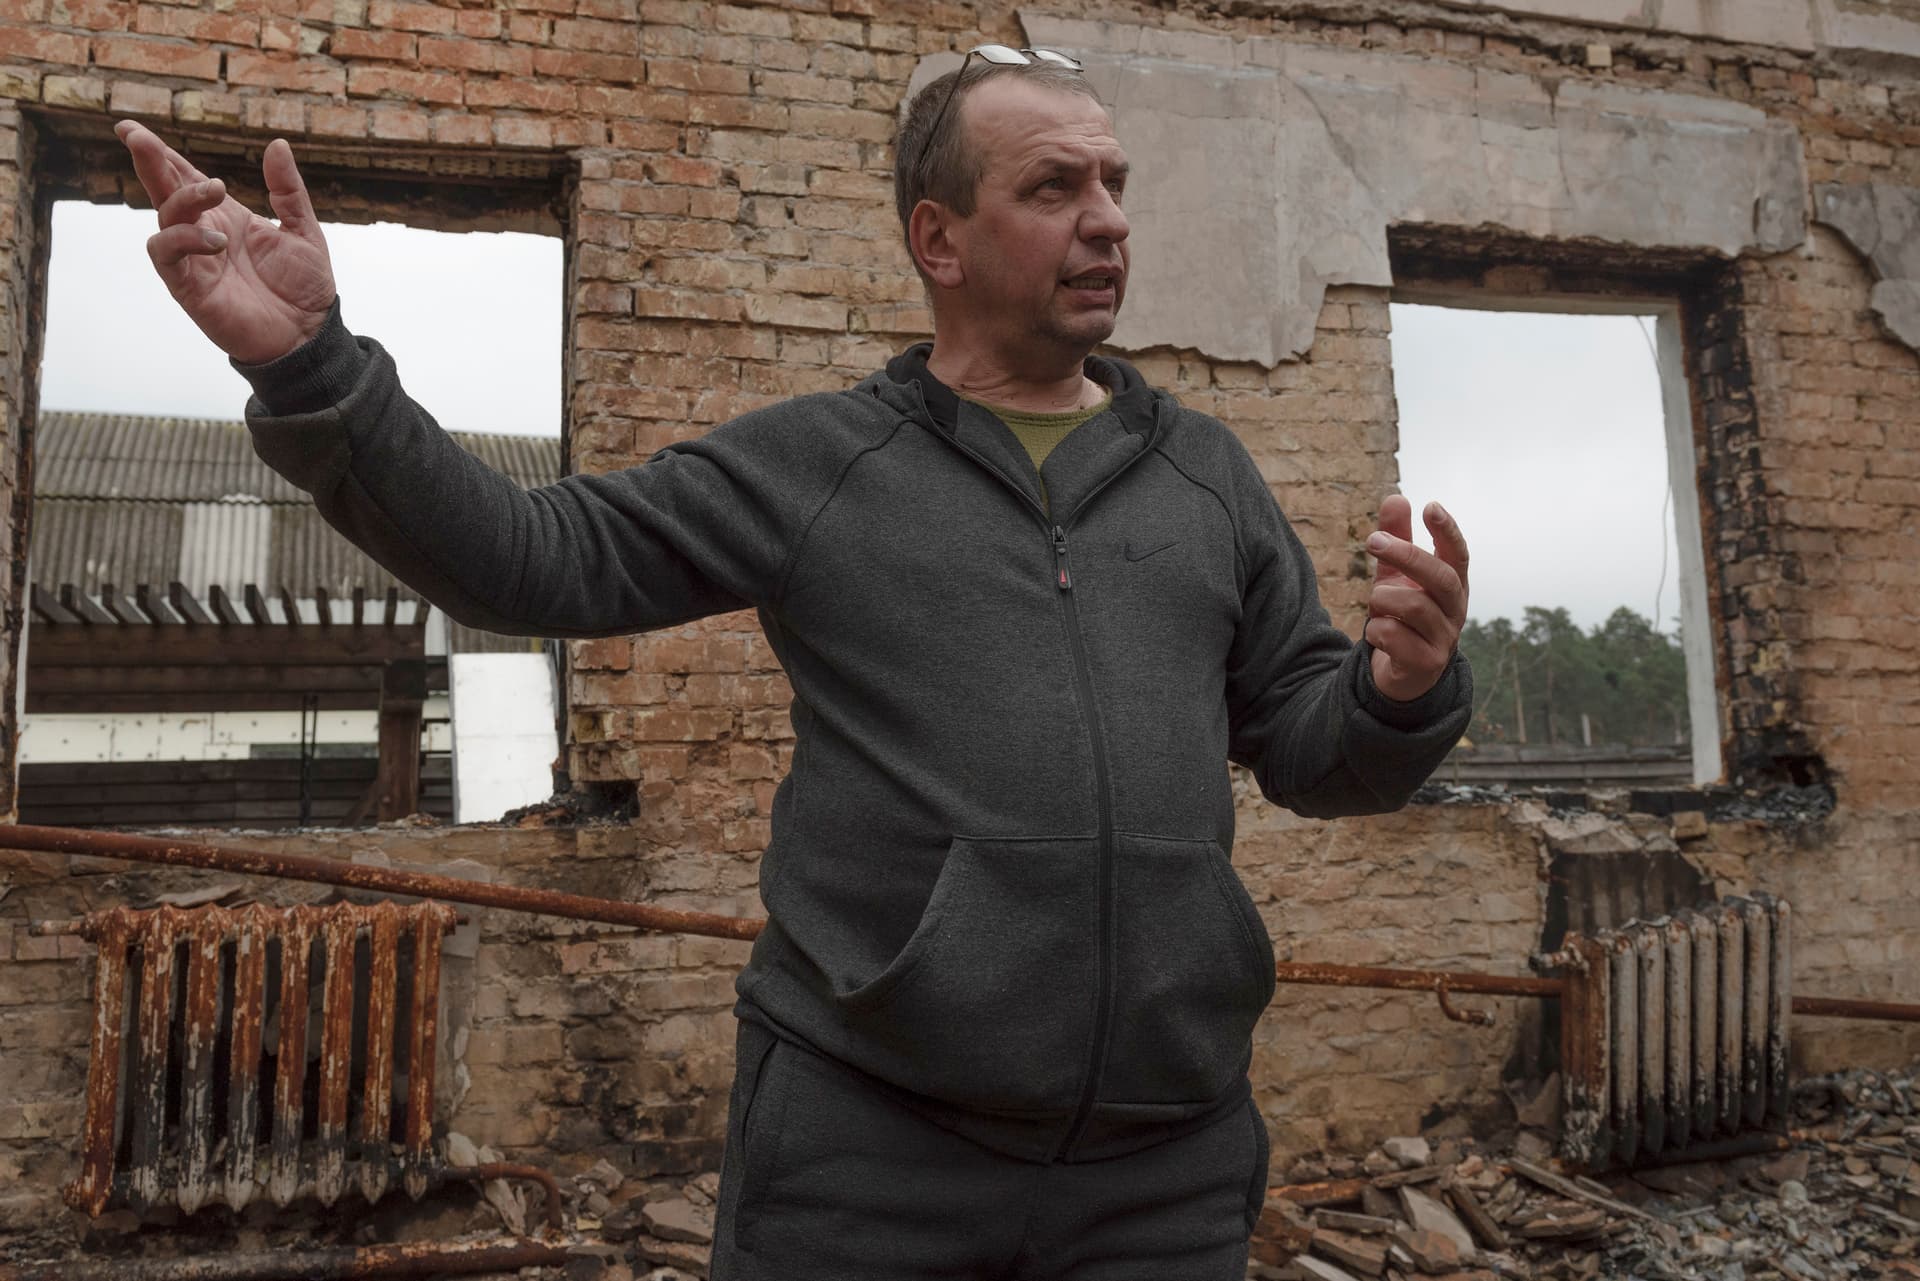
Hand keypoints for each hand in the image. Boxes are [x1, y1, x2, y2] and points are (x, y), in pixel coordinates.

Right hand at [116, 120, 335, 364]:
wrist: (309, 335)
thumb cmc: (305, 288)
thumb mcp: (303, 230)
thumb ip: (287, 190)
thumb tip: (276, 144)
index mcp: (225, 218)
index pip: (184, 179)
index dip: (161, 154)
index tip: (132, 129)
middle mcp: (202, 235)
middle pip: (164, 191)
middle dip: (149, 162)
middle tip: (136, 136)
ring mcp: (194, 261)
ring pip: (164, 219)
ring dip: (183, 198)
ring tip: (217, 188)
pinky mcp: (189, 288)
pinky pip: (167, 256)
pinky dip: (183, 239)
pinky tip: (216, 239)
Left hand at [1363, 495, 1468, 701]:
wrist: (1400, 673)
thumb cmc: (1402, 617)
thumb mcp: (1395, 576)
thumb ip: (1397, 539)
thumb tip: (1396, 497)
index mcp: (1452, 585)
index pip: (1458, 554)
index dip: (1448, 530)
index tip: (1431, 506)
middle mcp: (1455, 609)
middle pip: (1440, 576)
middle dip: (1405, 555)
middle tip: (1372, 541)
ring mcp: (1444, 638)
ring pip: (1413, 606)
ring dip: (1383, 600)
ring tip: (1375, 605)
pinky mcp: (1427, 663)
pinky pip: (1395, 637)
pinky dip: (1376, 630)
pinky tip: (1376, 632)